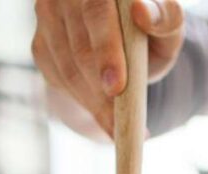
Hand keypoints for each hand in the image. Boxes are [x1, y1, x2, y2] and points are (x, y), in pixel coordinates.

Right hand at [32, 0, 184, 135]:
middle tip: (118, 123)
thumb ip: (165, 19)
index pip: (97, 12)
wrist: (125, 44)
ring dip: (93, 103)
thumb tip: (143, 12)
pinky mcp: (40, 43)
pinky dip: (82, 102)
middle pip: (79, 49)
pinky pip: (58, 79)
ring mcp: (48, 16)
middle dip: (99, 92)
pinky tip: (101, 112)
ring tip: (116, 126)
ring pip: (67, 69)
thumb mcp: (167, 29)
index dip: (105, 50)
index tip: (116, 87)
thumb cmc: (150, 33)